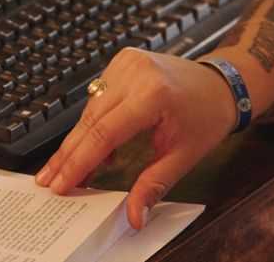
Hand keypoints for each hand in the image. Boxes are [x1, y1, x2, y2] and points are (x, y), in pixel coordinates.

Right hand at [34, 48, 234, 229]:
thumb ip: (154, 184)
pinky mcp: (125, 60)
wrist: (223, 83)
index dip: (79, 162)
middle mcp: (138, 72)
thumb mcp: (185, 155)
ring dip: (78, 139)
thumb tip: (134, 215)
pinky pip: (99, 95)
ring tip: (63, 169)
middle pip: (91, 120)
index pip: (104, 133)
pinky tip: (91, 146)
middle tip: (50, 181)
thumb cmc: (208, 115)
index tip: (60, 184)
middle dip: (69, 155)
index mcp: (154, 93)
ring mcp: (130, 62)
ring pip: (90, 108)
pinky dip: (93, 120)